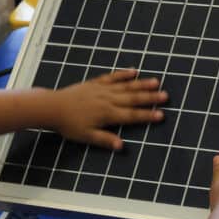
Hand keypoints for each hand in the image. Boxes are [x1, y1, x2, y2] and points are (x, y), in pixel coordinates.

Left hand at [51, 70, 165, 149]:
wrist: (52, 107)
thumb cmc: (69, 125)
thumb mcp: (86, 136)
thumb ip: (105, 140)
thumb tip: (121, 146)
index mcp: (108, 114)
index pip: (132, 116)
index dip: (147, 115)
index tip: (161, 115)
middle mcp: (108, 100)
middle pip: (133, 98)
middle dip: (150, 97)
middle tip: (166, 96)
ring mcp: (102, 90)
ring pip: (126, 86)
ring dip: (142, 84)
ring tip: (156, 82)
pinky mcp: (95, 83)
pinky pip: (113, 77)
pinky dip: (124, 74)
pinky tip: (134, 72)